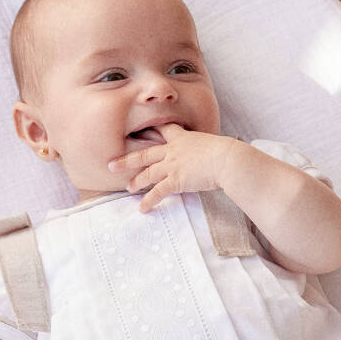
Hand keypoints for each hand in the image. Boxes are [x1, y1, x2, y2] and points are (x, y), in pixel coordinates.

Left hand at [108, 124, 235, 211]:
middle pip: (144, 153)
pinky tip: (142, 208)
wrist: (228, 159)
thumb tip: (215, 157)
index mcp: (184, 138)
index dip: (150, 131)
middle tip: (112, 164)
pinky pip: (157, 192)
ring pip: (147, 173)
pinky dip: (148, 201)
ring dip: (136, 181)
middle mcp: (174, 150)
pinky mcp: (175, 180)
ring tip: (128, 188)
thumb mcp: (215, 146)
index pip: (163, 131)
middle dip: (127, 159)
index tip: (138, 132)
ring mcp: (173, 165)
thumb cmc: (228, 154)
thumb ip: (208, 151)